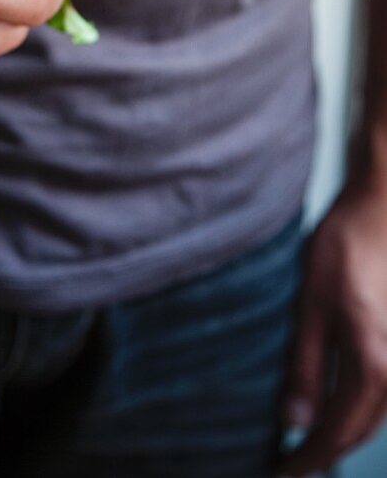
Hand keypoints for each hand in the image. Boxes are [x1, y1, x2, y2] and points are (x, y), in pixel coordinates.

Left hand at [278, 181, 386, 474]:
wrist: (383, 206)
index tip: (281, 474)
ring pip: (376, 414)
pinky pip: (384, 392)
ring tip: (310, 445)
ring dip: (345, 432)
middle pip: (361, 429)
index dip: (308, 460)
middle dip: (327, 452)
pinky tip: (338, 407)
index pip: (337, 431)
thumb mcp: (310, 303)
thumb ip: (304, 365)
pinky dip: (361, 409)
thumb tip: (293, 423)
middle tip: (291, 466)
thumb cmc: (344, 246)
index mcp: (372, 363)